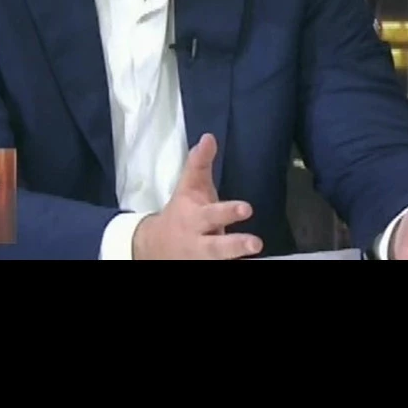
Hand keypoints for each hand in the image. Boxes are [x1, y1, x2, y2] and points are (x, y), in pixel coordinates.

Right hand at [132, 134, 263, 259]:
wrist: (152, 246)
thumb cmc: (182, 212)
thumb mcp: (188, 188)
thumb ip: (199, 164)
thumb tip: (209, 137)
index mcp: (194, 218)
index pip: (212, 213)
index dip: (228, 211)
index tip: (247, 208)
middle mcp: (198, 242)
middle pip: (216, 247)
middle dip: (235, 245)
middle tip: (256, 243)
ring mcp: (201, 260)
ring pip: (217, 261)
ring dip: (235, 259)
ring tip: (254, 254)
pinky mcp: (204, 268)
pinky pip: (219, 269)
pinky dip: (232, 268)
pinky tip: (248, 265)